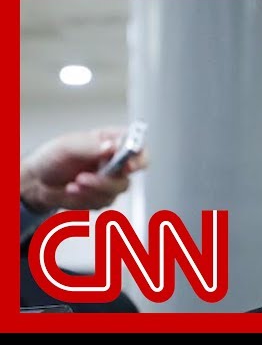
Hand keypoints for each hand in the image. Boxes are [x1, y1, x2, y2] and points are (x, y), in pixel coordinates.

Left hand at [20, 126, 148, 211]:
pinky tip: (72, 190)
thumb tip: (111, 147)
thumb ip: (91, 146)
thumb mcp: (68, 146)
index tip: (128, 165)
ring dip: (91, 190)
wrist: (38, 181)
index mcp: (112, 142)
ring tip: (73, 183)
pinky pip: (101, 203)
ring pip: (115, 192)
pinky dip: (84, 198)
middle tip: (84, 178)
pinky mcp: (103, 197)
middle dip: (106, 180)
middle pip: (129, 175)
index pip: (139, 147)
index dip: (139, 157)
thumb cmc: (53, 157)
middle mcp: (116, 161)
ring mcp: (111, 181)